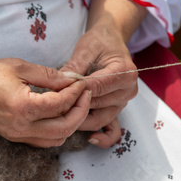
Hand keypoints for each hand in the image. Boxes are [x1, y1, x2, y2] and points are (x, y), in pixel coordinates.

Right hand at [0, 58, 90, 147]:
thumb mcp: (18, 67)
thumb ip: (49, 75)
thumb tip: (72, 80)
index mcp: (23, 107)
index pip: (61, 104)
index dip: (76, 92)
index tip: (82, 82)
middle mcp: (22, 127)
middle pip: (65, 128)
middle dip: (81, 111)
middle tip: (85, 94)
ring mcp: (18, 136)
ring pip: (57, 140)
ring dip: (71, 123)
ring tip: (74, 103)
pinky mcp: (15, 138)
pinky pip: (44, 141)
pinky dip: (58, 130)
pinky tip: (59, 113)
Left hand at [60, 0, 146, 147]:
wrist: (111, 41)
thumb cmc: (99, 42)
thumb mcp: (86, 48)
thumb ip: (75, 67)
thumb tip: (61, 83)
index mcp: (125, 72)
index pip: (97, 86)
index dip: (76, 91)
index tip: (56, 93)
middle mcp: (128, 90)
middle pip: (98, 105)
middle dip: (74, 106)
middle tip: (51, 107)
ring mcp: (123, 102)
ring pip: (100, 119)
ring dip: (80, 119)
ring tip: (59, 117)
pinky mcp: (116, 109)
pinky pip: (112, 130)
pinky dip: (103, 137)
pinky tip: (90, 138)